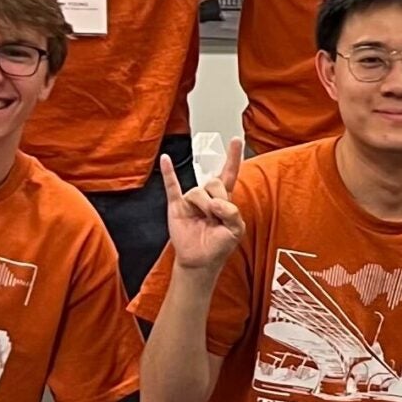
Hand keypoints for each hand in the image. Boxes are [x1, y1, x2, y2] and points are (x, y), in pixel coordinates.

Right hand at [159, 139, 244, 272]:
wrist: (200, 261)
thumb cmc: (219, 245)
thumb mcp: (236, 230)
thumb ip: (233, 212)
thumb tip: (215, 202)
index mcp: (224, 199)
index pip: (229, 173)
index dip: (233, 157)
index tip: (236, 140)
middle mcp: (207, 196)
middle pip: (214, 182)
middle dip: (218, 199)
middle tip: (216, 216)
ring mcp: (191, 200)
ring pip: (198, 191)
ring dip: (204, 207)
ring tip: (205, 220)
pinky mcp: (176, 206)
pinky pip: (171, 186)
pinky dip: (168, 172)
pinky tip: (165, 159)